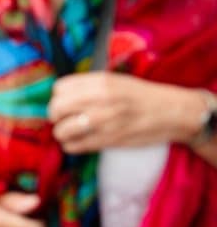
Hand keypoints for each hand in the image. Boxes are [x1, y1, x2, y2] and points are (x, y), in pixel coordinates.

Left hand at [48, 72, 203, 152]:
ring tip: (68, 131)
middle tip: (62, 117)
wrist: (171, 112)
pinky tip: (76, 142)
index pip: (59, 88)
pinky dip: (70, 146)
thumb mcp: (114, 80)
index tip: (65, 101)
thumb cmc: (141, 95)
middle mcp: (99, 100)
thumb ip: (88, 85)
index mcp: (100, 82)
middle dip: (55, 114)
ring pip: (62, 130)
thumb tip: (60, 94)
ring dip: (61, 132)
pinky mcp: (109, 141)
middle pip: (56, 108)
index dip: (58, 95)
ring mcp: (104, 122)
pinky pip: (75, 146)